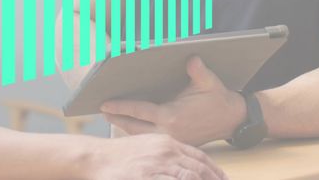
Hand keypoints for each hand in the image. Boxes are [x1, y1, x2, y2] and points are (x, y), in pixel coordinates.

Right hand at [84, 133, 227, 179]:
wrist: (95, 158)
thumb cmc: (120, 155)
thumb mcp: (147, 146)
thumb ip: (166, 153)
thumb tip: (180, 166)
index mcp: (167, 142)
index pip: (199, 157)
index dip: (214, 170)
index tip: (224, 179)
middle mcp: (165, 152)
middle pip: (199, 170)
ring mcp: (157, 166)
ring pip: (189, 178)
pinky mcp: (146, 177)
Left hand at [101, 56, 246, 145]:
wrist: (233, 119)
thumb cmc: (218, 98)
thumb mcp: (208, 81)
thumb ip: (198, 71)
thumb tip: (191, 58)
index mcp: (172, 116)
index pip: (139, 112)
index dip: (121, 107)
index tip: (105, 103)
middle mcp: (169, 131)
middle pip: (134, 127)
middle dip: (117, 118)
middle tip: (102, 110)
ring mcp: (172, 139)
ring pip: (141, 134)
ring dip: (125, 126)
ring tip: (112, 116)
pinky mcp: (176, 141)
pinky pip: (151, 137)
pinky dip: (138, 131)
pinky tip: (131, 124)